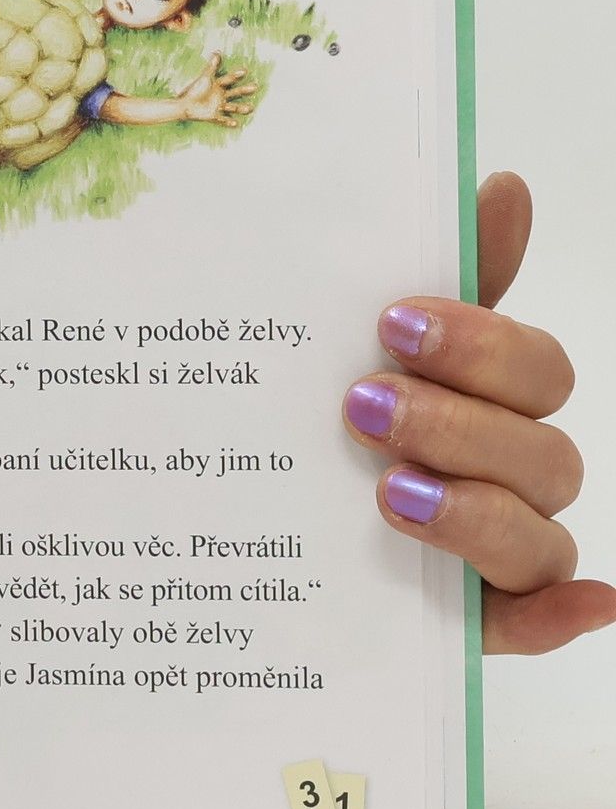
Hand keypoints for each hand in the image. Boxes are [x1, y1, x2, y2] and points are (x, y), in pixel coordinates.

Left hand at [181, 54, 257, 124]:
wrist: (184, 105)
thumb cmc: (194, 90)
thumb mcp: (203, 78)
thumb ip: (210, 67)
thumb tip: (217, 52)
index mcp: (220, 86)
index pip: (229, 79)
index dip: (235, 75)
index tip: (244, 71)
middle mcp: (222, 96)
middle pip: (235, 93)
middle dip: (244, 90)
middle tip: (255, 87)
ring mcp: (218, 106)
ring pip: (232, 107)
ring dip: (241, 108)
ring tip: (250, 108)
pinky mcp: (213, 116)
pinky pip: (222, 119)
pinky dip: (228, 122)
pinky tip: (236, 124)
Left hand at [342, 172, 615, 654]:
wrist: (227, 517)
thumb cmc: (310, 415)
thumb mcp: (346, 344)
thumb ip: (430, 277)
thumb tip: (506, 186)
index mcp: (488, 398)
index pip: (533, 367)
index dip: (480, 343)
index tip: (393, 320)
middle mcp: (505, 470)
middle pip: (541, 447)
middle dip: (458, 422)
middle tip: (362, 405)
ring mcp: (493, 548)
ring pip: (537, 532)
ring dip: (475, 509)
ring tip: (387, 491)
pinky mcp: (474, 620)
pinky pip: (536, 622)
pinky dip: (562, 616)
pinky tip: (584, 604)